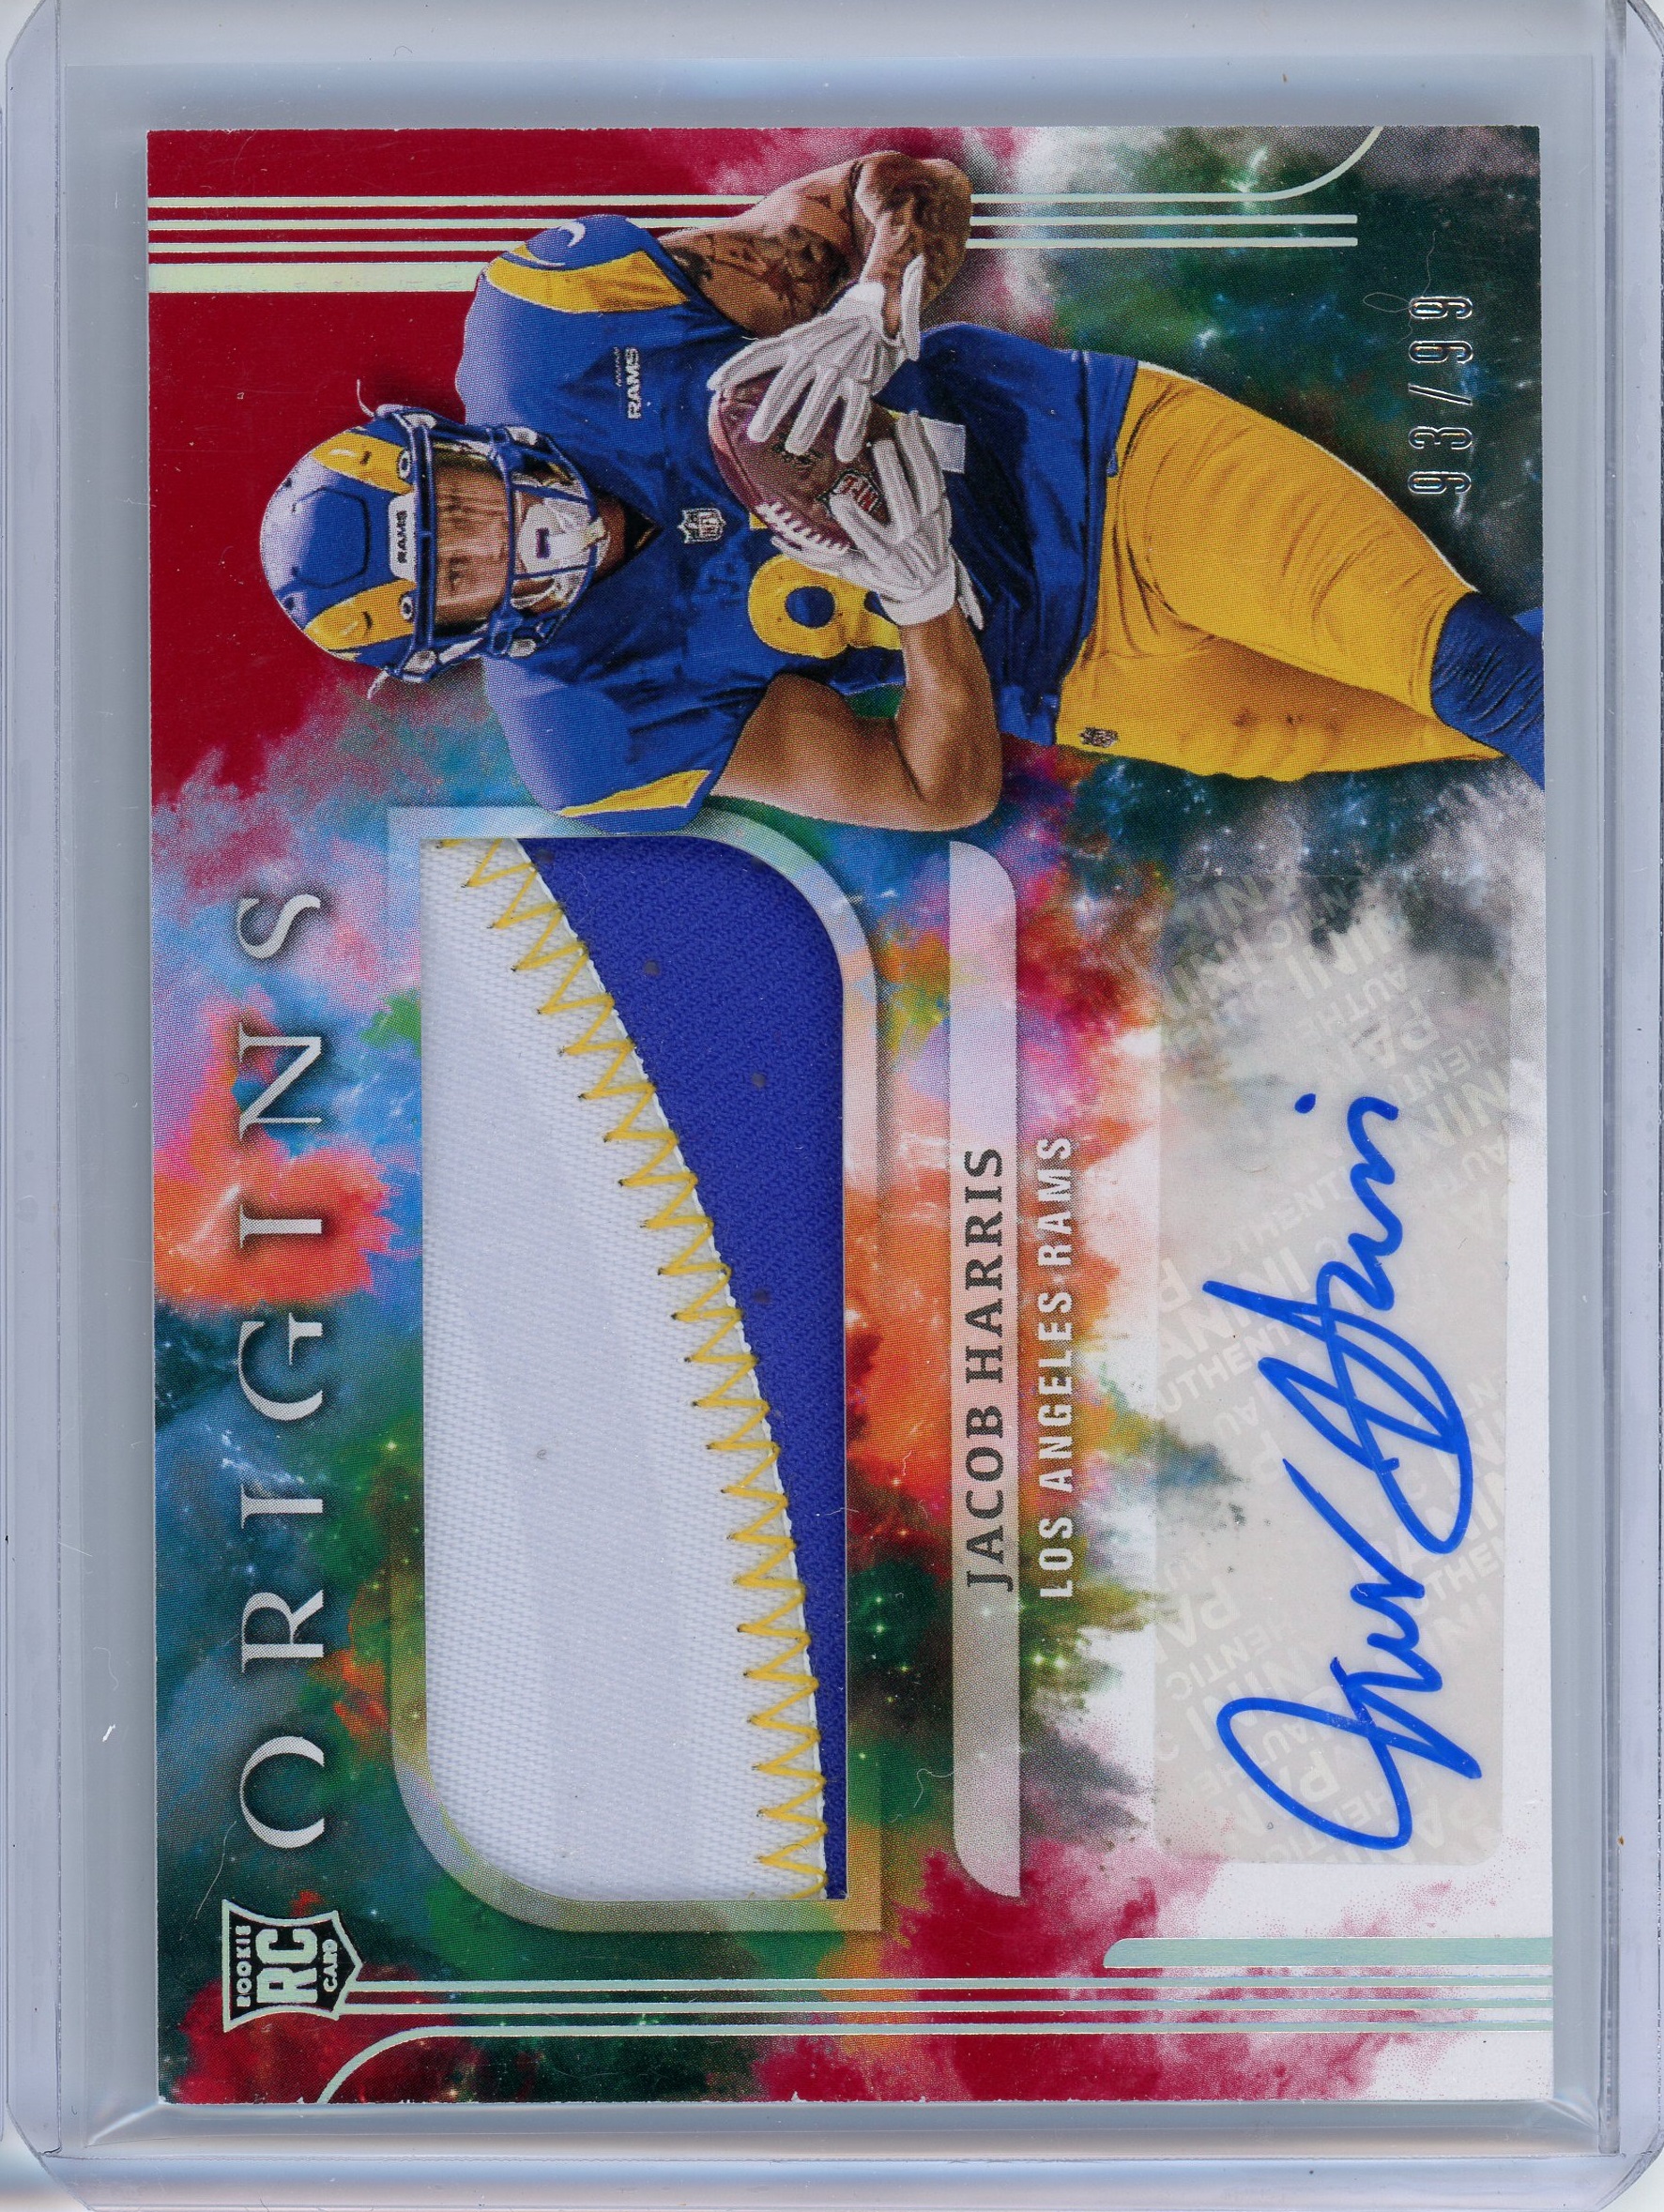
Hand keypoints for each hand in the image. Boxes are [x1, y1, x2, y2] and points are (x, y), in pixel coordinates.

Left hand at [707, 257, 924, 464]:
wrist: (876, 306)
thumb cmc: (831, 335)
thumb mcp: (802, 338)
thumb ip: (778, 357)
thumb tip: (738, 384)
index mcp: (794, 341)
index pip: (759, 353)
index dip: (736, 368)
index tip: (713, 386)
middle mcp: (814, 352)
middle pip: (788, 382)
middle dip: (771, 409)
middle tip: (755, 435)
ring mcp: (840, 365)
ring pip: (821, 396)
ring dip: (809, 422)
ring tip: (796, 448)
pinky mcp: (865, 377)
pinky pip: (858, 407)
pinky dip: (851, 430)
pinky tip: (844, 453)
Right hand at [762, 411, 981, 629]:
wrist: (926, 584)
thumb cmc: (876, 574)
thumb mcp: (847, 571)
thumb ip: (814, 556)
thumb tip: (776, 536)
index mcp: (884, 562)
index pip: (870, 542)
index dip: (857, 521)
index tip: (839, 500)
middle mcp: (911, 545)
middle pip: (906, 511)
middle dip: (894, 479)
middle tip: (879, 447)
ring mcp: (931, 527)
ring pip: (925, 489)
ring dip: (914, 455)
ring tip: (900, 423)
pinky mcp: (943, 510)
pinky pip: (936, 477)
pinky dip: (926, 450)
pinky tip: (912, 425)